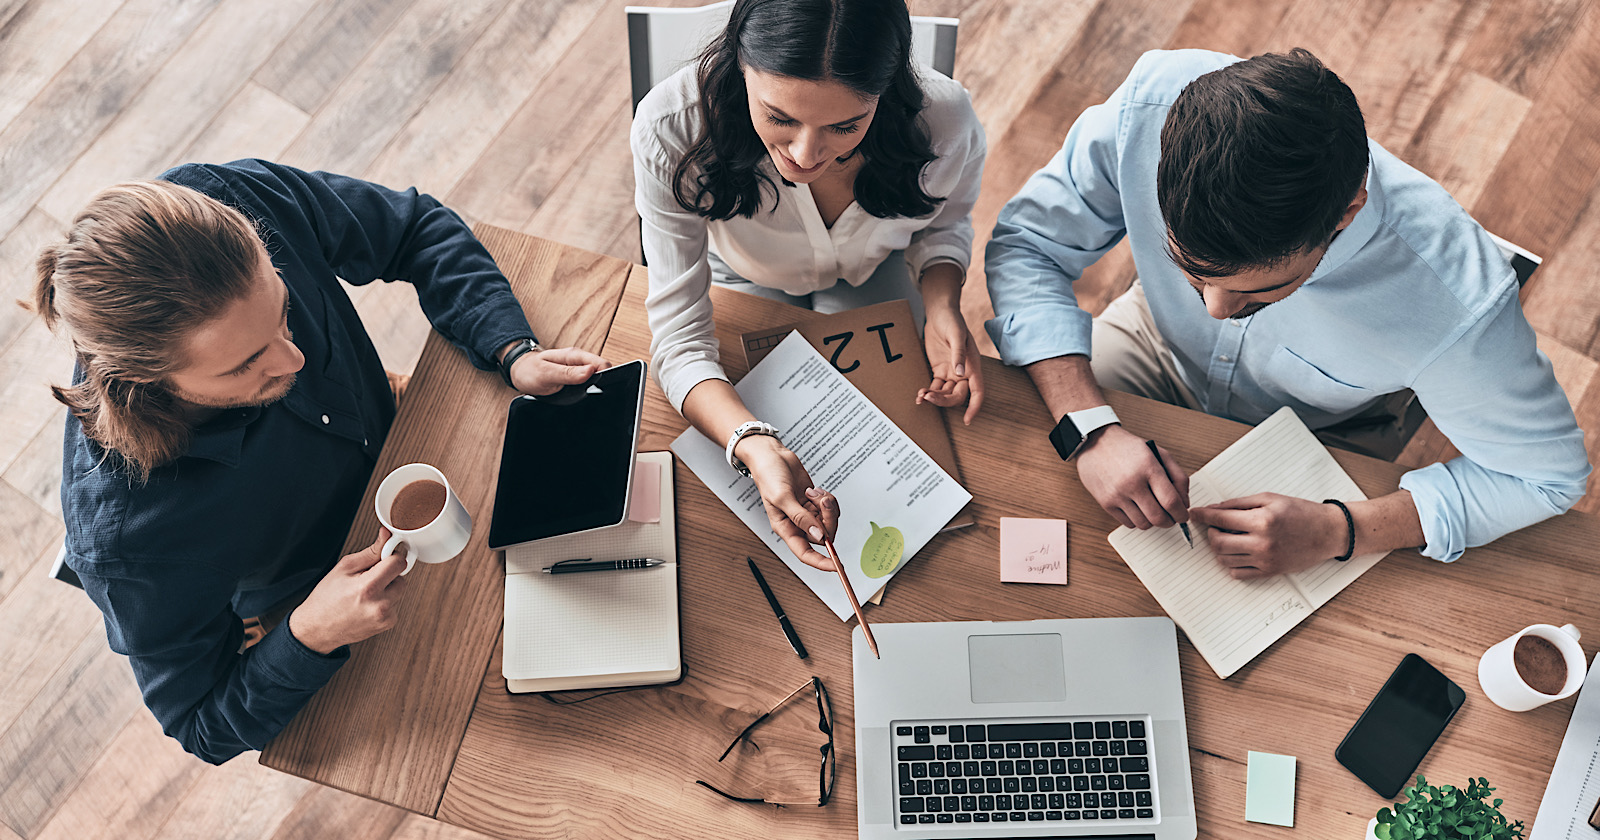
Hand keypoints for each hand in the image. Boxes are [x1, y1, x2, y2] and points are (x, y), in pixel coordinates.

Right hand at [287, 528, 408, 654]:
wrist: (318, 628)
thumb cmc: (327, 597)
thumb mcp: (345, 567)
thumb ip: (371, 552)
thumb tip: (387, 536)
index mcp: (368, 588)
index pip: (398, 563)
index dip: (391, 556)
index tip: (385, 556)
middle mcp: (380, 605)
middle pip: (401, 577)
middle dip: (387, 574)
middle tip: (367, 578)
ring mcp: (386, 617)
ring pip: (398, 591)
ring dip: (387, 588)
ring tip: (364, 593)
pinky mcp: (388, 624)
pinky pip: (395, 604)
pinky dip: (385, 601)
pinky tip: (367, 605)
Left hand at [509, 347, 608, 395]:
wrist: (520, 372)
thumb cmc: (529, 370)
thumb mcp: (546, 374)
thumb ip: (568, 374)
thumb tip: (590, 372)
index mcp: (574, 356)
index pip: (601, 364)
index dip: (607, 376)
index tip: (601, 387)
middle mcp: (579, 361)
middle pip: (603, 372)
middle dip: (603, 384)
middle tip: (591, 395)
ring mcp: (578, 370)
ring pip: (597, 379)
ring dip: (596, 388)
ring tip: (585, 397)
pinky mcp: (576, 378)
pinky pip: (589, 384)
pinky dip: (588, 391)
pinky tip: (581, 397)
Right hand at [737, 435, 839, 569]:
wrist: (772, 456)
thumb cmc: (769, 476)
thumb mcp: (782, 497)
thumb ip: (801, 518)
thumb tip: (818, 535)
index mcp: (785, 528)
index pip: (805, 553)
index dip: (821, 562)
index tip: (836, 566)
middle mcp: (797, 524)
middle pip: (823, 536)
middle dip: (828, 520)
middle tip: (823, 502)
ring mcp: (807, 513)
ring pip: (828, 522)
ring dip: (827, 507)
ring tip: (816, 493)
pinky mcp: (814, 503)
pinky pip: (829, 509)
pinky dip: (827, 499)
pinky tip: (815, 490)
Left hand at [917, 304, 984, 424]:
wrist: (940, 312)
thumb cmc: (952, 321)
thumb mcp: (956, 335)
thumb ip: (959, 355)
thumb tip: (960, 374)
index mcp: (973, 366)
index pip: (978, 391)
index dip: (974, 406)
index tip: (967, 420)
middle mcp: (964, 372)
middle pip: (958, 396)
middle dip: (944, 400)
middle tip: (929, 398)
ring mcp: (951, 372)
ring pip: (945, 393)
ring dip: (934, 398)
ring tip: (921, 396)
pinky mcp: (939, 369)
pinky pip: (935, 386)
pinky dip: (928, 393)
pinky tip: (920, 395)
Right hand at [1076, 425, 1189, 529]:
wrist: (1096, 443)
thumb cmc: (1128, 448)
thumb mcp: (1159, 453)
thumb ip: (1178, 477)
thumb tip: (1184, 503)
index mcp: (1148, 468)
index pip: (1171, 501)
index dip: (1181, 514)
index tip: (1183, 515)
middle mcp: (1132, 483)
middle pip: (1158, 517)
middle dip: (1170, 521)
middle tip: (1171, 517)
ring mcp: (1117, 495)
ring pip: (1143, 524)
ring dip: (1153, 522)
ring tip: (1153, 511)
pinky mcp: (1106, 503)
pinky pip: (1128, 523)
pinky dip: (1137, 521)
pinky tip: (1138, 509)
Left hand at [1188, 493, 1347, 579]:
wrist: (1328, 532)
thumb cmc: (1301, 512)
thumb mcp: (1270, 499)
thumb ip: (1239, 504)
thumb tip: (1214, 508)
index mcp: (1262, 520)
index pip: (1220, 519)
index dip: (1202, 515)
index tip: (1193, 513)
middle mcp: (1262, 542)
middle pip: (1218, 542)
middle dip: (1211, 533)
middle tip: (1216, 526)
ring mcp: (1265, 560)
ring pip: (1224, 559)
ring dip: (1220, 548)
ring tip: (1230, 537)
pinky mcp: (1269, 572)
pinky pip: (1237, 573)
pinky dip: (1230, 563)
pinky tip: (1238, 551)